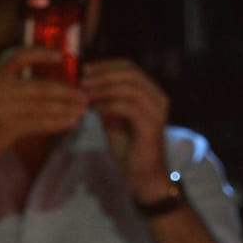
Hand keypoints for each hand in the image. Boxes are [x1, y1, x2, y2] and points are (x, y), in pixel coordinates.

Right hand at [0, 45, 88, 171]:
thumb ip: (8, 87)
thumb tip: (43, 86)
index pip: (17, 55)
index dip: (40, 53)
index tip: (60, 56)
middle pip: (41, 86)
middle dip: (67, 91)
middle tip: (85, 95)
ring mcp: (1, 110)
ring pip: (43, 107)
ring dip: (67, 109)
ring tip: (83, 110)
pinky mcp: (5, 129)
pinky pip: (38, 124)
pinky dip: (57, 123)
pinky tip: (69, 123)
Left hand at [79, 59, 171, 197]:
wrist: (142, 176)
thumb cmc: (127, 147)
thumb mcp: (112, 118)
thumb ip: (105, 100)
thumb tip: (87, 84)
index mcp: (151, 93)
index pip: (129, 68)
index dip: (106, 66)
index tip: (85, 70)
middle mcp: (158, 98)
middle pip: (131, 73)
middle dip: (104, 74)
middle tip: (83, 81)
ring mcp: (157, 112)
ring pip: (131, 88)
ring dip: (105, 88)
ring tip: (86, 94)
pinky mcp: (152, 126)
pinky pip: (129, 107)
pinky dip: (109, 105)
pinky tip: (95, 110)